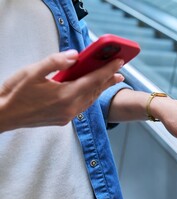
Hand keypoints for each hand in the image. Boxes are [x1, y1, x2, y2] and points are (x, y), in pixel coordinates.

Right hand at [0, 50, 123, 131]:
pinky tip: (90, 92)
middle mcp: (70, 108)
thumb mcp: (33, 72)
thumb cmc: (16, 92)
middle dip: (108, 81)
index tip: (119, 63)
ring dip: (100, 90)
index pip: (93, 80)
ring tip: (110, 81)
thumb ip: (55, 62)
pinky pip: (82, 107)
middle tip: (120, 72)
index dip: (107, 70)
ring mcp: (67, 116)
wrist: (3, 116)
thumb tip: (75, 55)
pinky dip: (90, 97)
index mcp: (65, 95)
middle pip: (95, 91)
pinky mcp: (63, 120)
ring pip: (90, 100)